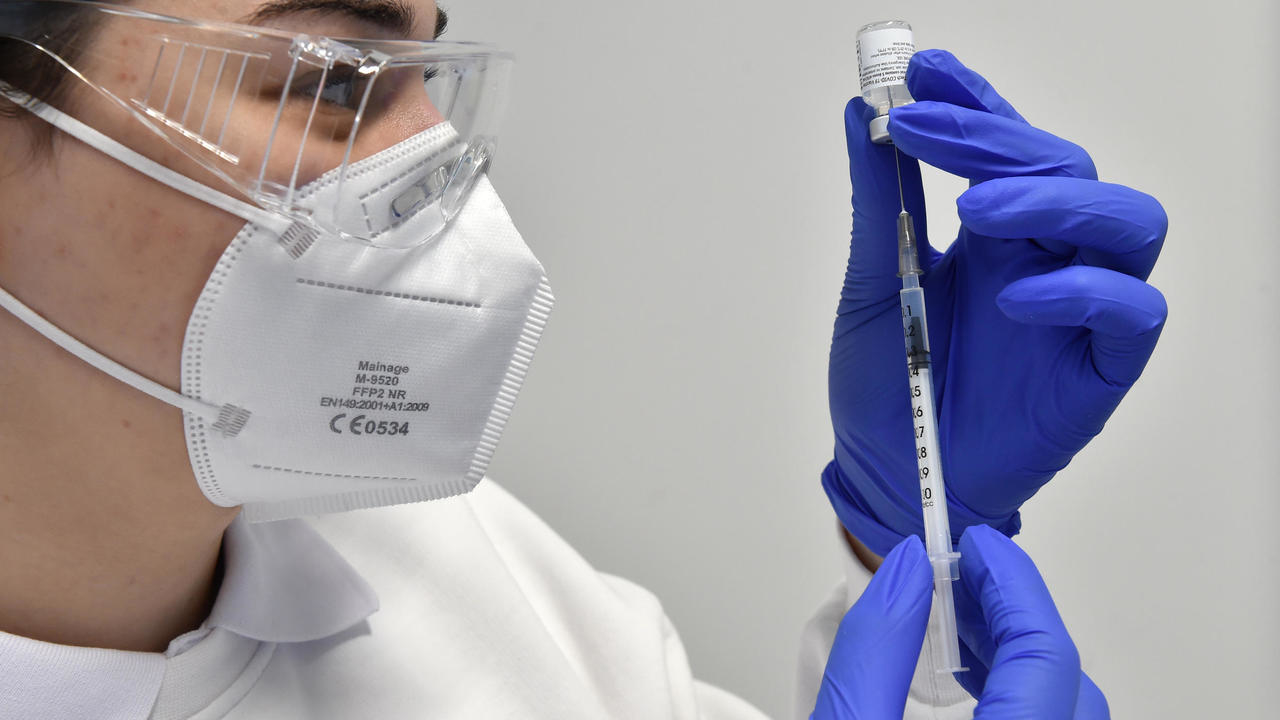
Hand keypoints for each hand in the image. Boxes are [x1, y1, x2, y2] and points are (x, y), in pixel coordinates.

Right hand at [811, 525, 1108, 719]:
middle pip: (1068, 680)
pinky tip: (970, 667)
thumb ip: (875, 652)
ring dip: (1017, 650)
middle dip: (1015, 612)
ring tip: (959, 612)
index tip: (978, 544)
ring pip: (1065, 706)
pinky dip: (1016, 686)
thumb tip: (908, 571)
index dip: (1014, 586)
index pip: (1045, 658)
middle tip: (963, 571)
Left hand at [823, 49, 1167, 555]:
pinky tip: (1017, 298)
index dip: (979, 100)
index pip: (1007, 144)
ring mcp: (1081, 309)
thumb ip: (878, 200)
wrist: (893, 472)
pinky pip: (1134, 313)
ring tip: (977, 210)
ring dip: (1056, 200)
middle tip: (922, 128)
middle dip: (997, 139)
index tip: (925, 67)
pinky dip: (1084, 292)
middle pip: (1067, 168)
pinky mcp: (1102, 369)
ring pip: (1126, 222)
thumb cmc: (887, 382)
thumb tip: (862, 110)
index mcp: (995, 230)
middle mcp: (1046, 256)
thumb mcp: (870, 281)